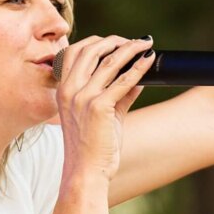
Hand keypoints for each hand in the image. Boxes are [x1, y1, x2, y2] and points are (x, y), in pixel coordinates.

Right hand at [55, 35, 154, 180]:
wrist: (86, 172)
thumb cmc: (92, 147)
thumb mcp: (102, 115)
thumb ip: (118, 94)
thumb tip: (138, 76)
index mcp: (64, 90)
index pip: (75, 51)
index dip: (98, 42)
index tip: (117, 42)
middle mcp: (70, 90)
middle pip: (91, 50)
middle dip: (116, 41)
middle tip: (136, 41)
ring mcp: (83, 98)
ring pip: (109, 62)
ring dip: (131, 49)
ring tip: (146, 44)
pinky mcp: (99, 107)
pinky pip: (123, 81)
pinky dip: (139, 68)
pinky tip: (149, 61)